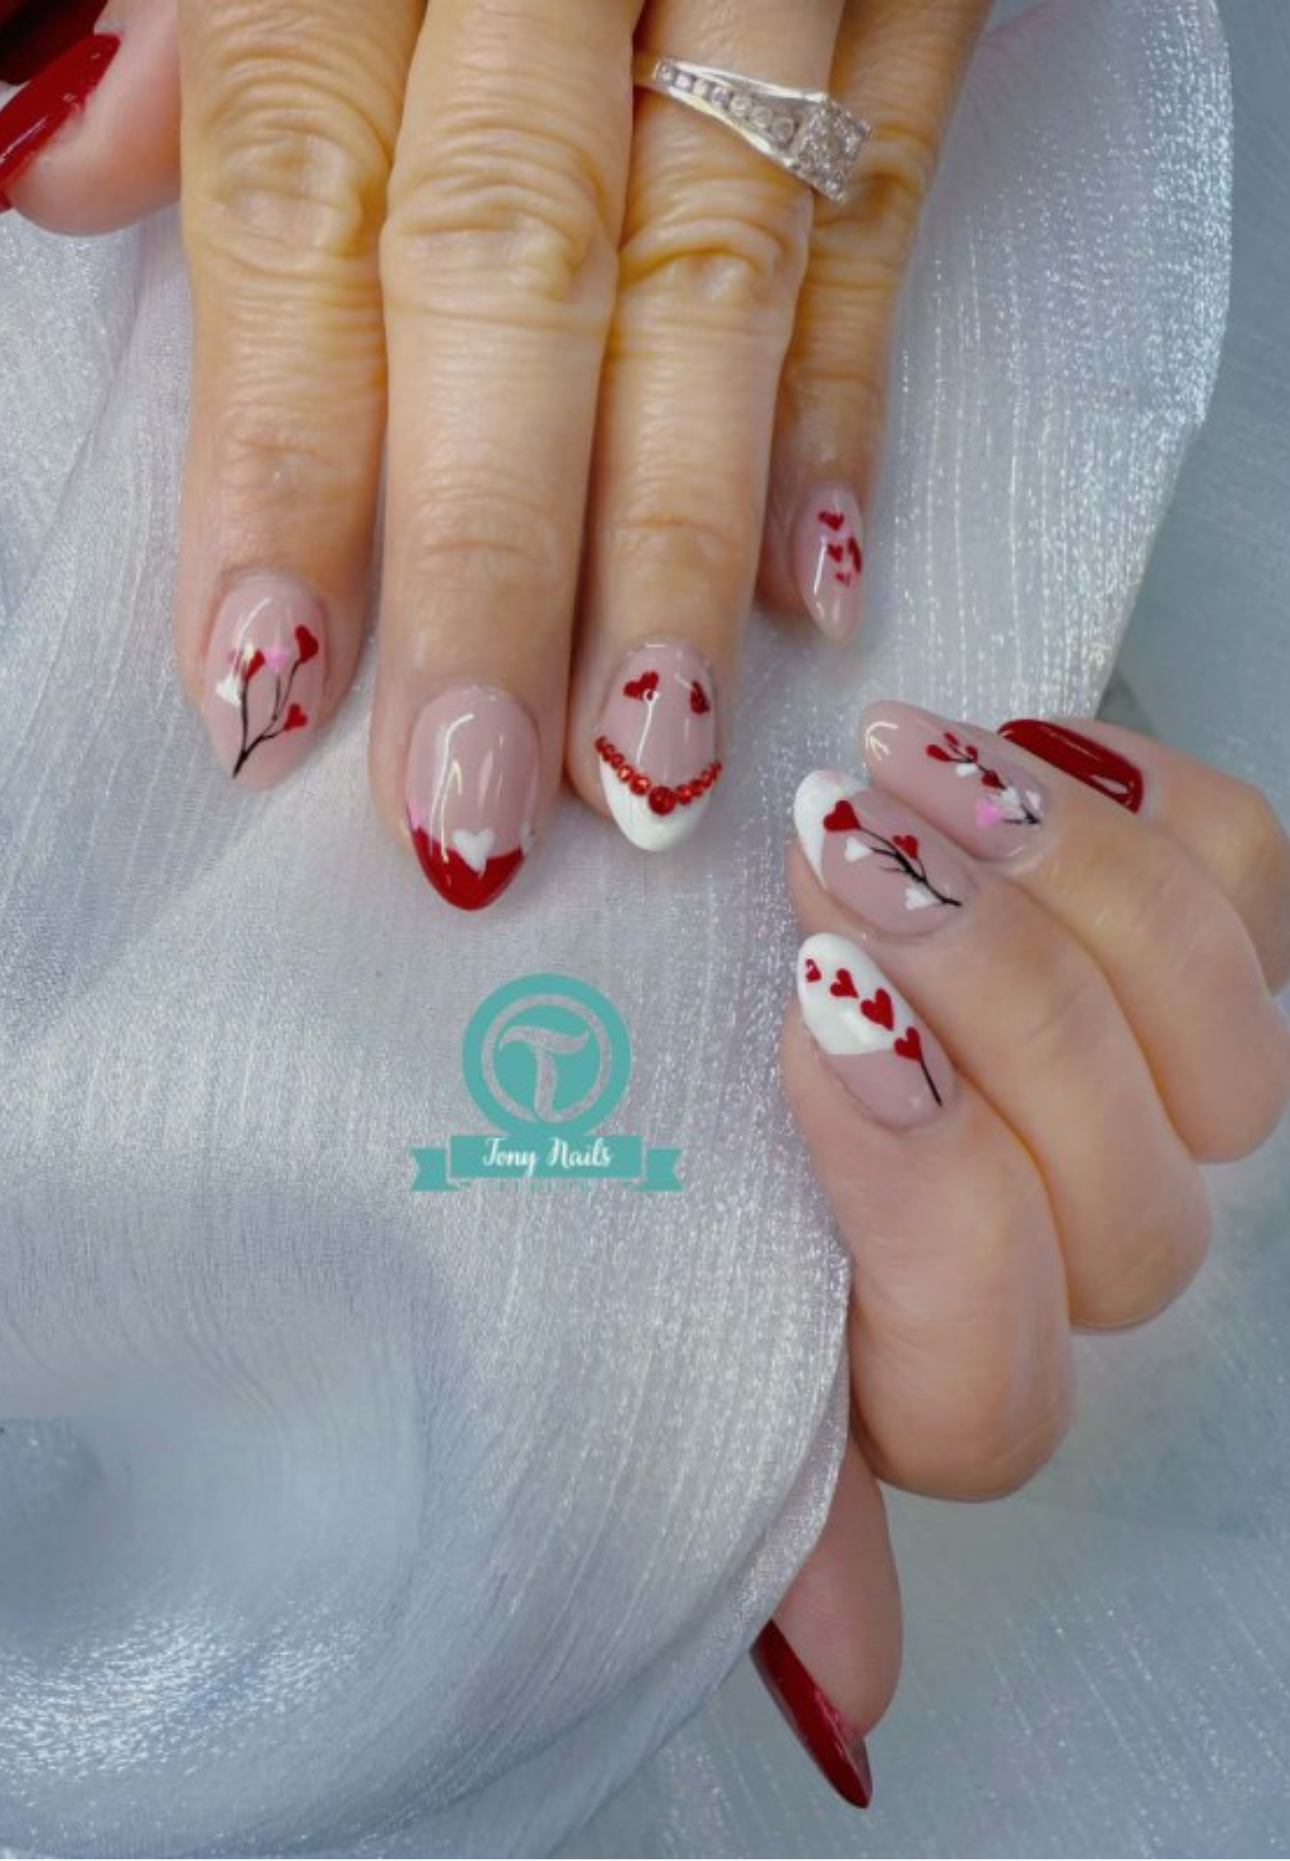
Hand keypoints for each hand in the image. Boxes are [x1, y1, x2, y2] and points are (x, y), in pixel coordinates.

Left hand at [0, 0, 987, 902]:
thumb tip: (61, 161)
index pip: (301, 197)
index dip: (283, 452)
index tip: (267, 674)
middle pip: (509, 270)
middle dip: (486, 553)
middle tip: (469, 793)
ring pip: (716, 270)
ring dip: (676, 537)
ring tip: (647, 760)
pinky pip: (887, 198)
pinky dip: (850, 400)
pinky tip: (816, 587)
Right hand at [753, 711, 1289, 1807]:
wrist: (760, 940)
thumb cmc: (697, 1127)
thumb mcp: (686, 1295)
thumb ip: (772, 1493)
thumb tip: (852, 1708)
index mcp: (941, 1369)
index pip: (988, 1374)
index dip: (925, 1200)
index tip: (812, 1022)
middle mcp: (1081, 1256)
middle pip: (1124, 1200)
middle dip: (988, 1002)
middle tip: (834, 845)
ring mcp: (1165, 1096)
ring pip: (1224, 1046)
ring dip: (1066, 888)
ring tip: (908, 766)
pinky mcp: (1209, 937)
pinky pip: (1253, 879)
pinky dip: (1151, 799)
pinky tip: (1021, 747)